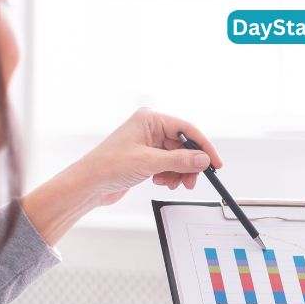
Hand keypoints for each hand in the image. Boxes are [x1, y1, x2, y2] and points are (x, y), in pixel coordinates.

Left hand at [69, 107, 223, 206]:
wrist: (89, 184)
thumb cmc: (108, 166)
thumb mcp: (149, 162)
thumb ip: (179, 160)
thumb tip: (203, 160)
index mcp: (150, 119)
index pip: (187, 129)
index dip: (204, 146)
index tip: (215, 163)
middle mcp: (151, 128)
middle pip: (184, 145)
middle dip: (190, 164)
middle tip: (193, 180)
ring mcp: (149, 143)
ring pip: (178, 157)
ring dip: (180, 172)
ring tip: (173, 184)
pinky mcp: (147, 158)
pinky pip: (170, 165)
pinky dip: (171, 175)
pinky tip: (162, 182)